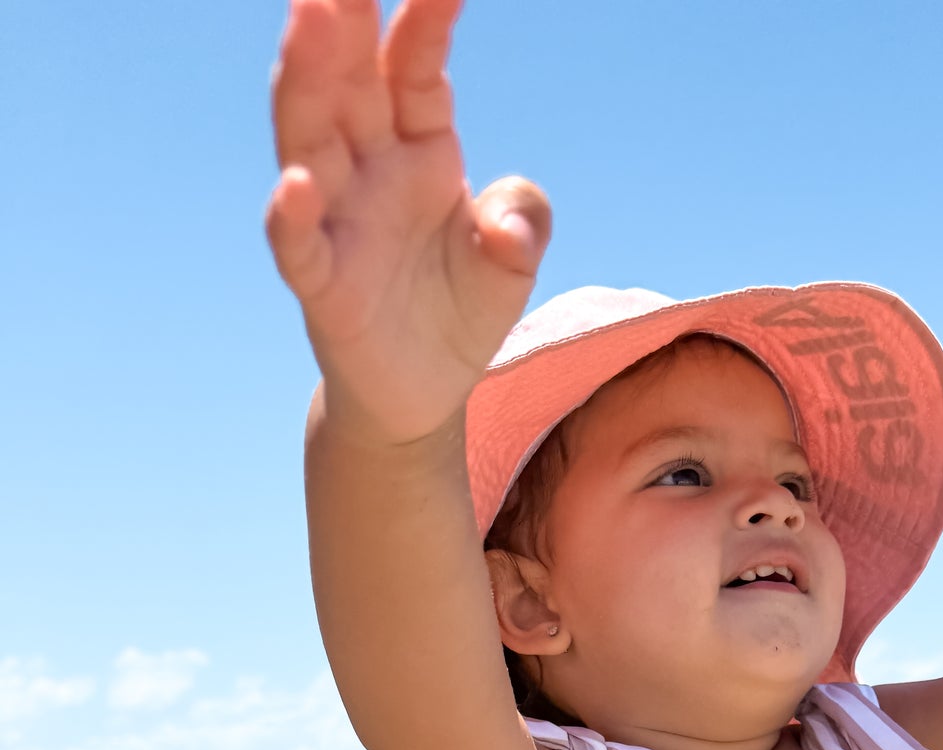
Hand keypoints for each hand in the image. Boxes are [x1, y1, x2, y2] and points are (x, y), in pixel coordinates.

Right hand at [266, 0, 550, 443]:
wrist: (422, 392)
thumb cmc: (459, 306)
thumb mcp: (512, 259)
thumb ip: (524, 220)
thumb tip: (508, 228)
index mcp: (419, 145)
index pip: (416, 68)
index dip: (426, 21)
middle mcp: (368, 167)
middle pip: (348, 81)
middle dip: (344, 19)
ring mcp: (337, 219)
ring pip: (309, 137)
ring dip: (306, 79)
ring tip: (311, 20)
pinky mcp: (322, 284)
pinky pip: (298, 245)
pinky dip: (291, 216)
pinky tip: (297, 185)